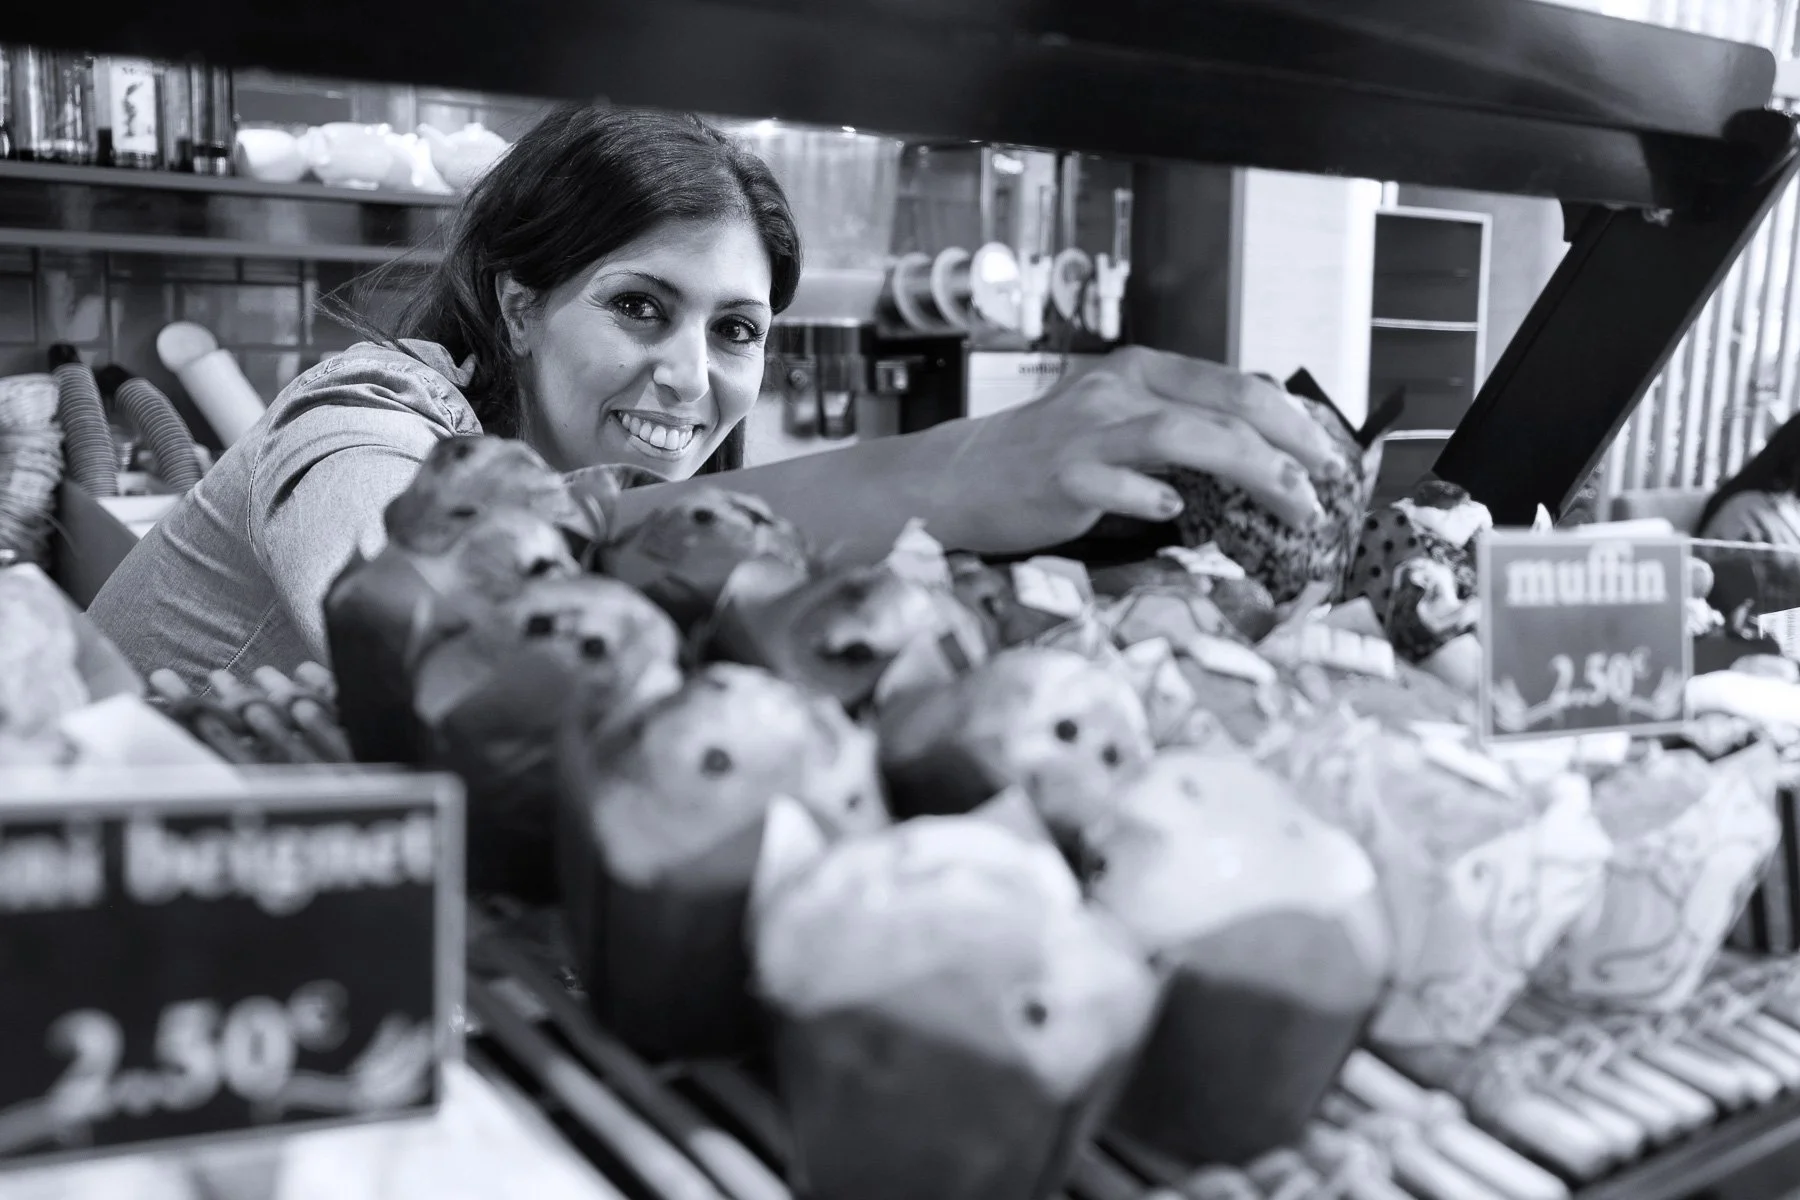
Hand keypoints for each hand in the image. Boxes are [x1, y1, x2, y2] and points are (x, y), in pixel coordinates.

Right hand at [940, 346, 1346, 555]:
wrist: (960, 478)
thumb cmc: (1045, 460)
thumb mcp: (1115, 425)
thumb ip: (1175, 430)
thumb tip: (1257, 461)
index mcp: (1139, 372)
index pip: (1235, 384)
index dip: (1293, 420)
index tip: (1329, 457)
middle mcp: (1117, 392)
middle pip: (1224, 405)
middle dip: (1289, 447)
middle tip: (1325, 487)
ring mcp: (1088, 432)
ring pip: (1183, 436)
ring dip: (1250, 470)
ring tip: (1289, 504)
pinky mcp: (1059, 475)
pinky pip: (1113, 483)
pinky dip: (1149, 494)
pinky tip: (1174, 511)